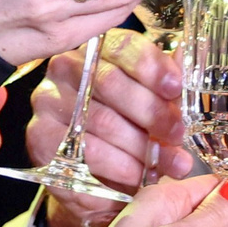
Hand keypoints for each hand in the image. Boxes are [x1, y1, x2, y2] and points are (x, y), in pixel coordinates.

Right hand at [27, 30, 188, 226]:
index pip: (123, 46)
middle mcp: (66, 68)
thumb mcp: (154, 103)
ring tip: (166, 168)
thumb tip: (188, 56)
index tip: (176, 89)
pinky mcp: (39, 138)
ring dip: (138, 149)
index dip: (152, 67)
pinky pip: (80, 154)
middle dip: (150, 113)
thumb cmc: (130, 129)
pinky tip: (135, 181)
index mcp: (98, 49)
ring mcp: (48, 102)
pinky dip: (114, 170)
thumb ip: (169, 82)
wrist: (97, 175)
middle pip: (110, 83)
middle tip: (177, 138)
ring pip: (99, 123)